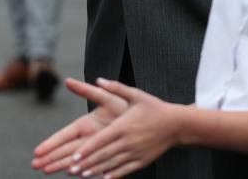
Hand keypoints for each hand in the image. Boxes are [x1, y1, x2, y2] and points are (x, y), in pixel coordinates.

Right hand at [32, 78, 127, 174]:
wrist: (145, 120)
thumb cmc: (125, 107)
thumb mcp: (107, 97)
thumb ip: (88, 90)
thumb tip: (68, 81)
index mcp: (85, 124)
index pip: (64, 135)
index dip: (51, 143)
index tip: (38, 151)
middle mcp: (88, 138)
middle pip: (65, 150)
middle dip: (50, 157)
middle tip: (35, 165)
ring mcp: (96, 149)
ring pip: (75, 159)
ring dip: (60, 165)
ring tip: (45, 171)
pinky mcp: (105, 156)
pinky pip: (92, 164)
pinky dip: (82, 169)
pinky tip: (71, 173)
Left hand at [41, 78, 181, 177]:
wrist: (176, 124)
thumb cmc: (154, 107)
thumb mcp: (136, 94)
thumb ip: (115, 87)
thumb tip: (98, 79)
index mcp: (123, 125)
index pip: (101, 140)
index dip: (87, 149)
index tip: (74, 156)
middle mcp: (128, 141)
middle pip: (103, 154)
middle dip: (86, 162)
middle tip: (70, 168)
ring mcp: (135, 152)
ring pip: (112, 164)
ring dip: (96, 170)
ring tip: (82, 174)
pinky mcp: (142, 161)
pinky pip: (125, 170)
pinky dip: (113, 175)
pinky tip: (103, 178)